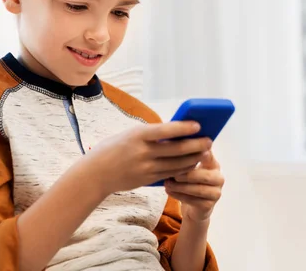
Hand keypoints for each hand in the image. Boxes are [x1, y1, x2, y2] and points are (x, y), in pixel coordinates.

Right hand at [84, 122, 212, 195]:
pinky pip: (171, 174)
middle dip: (196, 145)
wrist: (96, 173)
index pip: (165, 130)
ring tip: (204, 152)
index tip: (198, 125)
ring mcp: (146, 168)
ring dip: (194, 158)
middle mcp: (143, 152)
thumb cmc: (114, 148)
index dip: (183, 128)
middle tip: (209, 141)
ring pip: (178, 164)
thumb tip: (176, 132)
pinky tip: (191, 163)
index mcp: (137, 136)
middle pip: (177, 150)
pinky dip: (183, 168)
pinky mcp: (148, 180)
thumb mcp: (129, 134)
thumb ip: (150, 134)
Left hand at [164, 149, 223, 222]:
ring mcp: (215, 193)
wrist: (193, 205)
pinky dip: (179, 195)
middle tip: (172, 173)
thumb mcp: (189, 166)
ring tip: (167, 183)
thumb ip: (186, 155)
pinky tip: (168, 191)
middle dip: (187, 174)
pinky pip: (193, 201)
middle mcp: (218, 177)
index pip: (208, 155)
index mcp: (213, 164)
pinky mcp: (209, 206)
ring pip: (198, 190)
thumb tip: (170, 140)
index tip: (180, 149)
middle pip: (205, 176)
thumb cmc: (188, 180)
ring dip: (180, 186)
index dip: (196, 153)